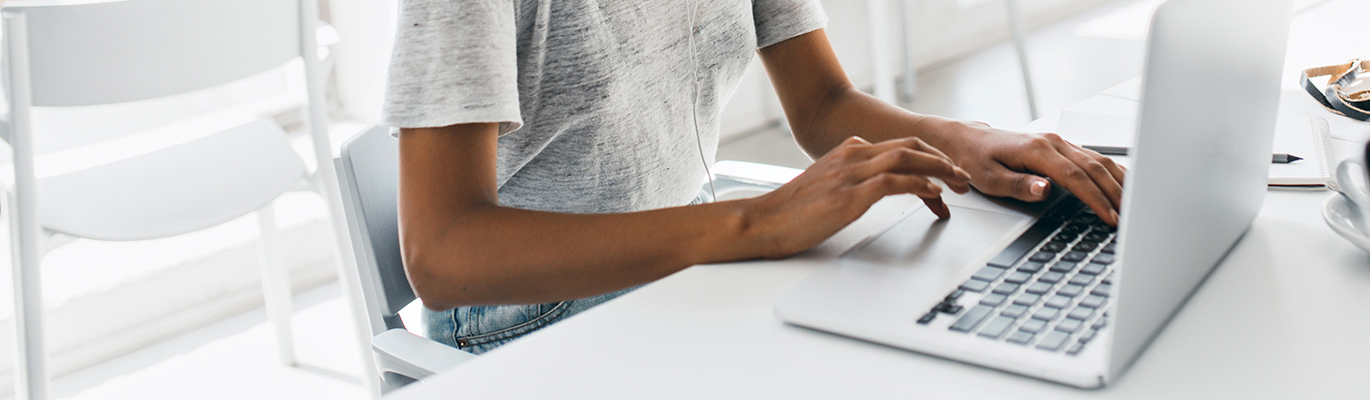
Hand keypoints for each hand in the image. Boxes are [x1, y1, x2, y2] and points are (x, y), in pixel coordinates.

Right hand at [741, 136, 972, 257]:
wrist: (763, 222)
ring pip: (907, 158)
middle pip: (910, 145)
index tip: (946, 171)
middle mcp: (852, 155)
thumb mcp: (826, 186)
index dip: (929, 156)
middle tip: (963, 176)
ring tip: (959, 184)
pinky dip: (920, 185)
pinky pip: (894, 182)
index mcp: (847, 151)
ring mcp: (851, 173)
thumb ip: (850, 180)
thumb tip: (876, 189)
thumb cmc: (791, 212)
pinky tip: (935, 194)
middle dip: (942, 159)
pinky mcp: (850, 194)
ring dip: (939, 169)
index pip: (899, 145)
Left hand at [936, 121, 1126, 224]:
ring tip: (1135, 205)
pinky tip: (1123, 184)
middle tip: (1131, 219)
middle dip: (1115, 194)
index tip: (1111, 217)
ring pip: (1099, 160)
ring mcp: (1059, 142)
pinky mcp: (1061, 147)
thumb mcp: (989, 179)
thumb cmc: (975, 160)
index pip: (1076, 177)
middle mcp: (1053, 142)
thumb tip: (1045, 189)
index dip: (1097, 199)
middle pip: (1095, 167)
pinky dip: (1112, 172)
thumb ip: (1018, 185)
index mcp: (1037, 150)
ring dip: (1119, 182)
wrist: (967, 140)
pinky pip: (1093, 158)